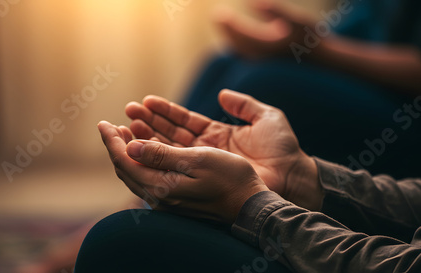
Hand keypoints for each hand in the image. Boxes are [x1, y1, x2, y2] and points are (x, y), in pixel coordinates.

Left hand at [98, 121, 268, 223]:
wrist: (251, 206)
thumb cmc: (231, 180)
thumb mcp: (198, 160)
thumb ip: (162, 155)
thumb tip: (130, 146)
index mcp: (161, 187)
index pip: (125, 161)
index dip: (111, 141)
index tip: (102, 123)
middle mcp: (160, 197)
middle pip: (127, 168)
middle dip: (116, 145)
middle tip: (110, 126)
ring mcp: (168, 200)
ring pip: (137, 173)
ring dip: (128, 152)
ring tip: (124, 132)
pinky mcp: (177, 198)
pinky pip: (150, 177)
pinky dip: (142, 160)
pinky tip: (145, 150)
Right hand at [126, 89, 322, 210]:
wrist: (292, 176)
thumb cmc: (282, 149)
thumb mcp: (266, 118)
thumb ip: (244, 105)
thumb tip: (222, 94)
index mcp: (218, 133)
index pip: (184, 120)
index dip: (164, 111)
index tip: (145, 101)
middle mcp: (207, 150)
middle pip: (171, 134)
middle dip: (148, 122)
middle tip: (128, 111)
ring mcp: (204, 165)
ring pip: (169, 150)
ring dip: (147, 138)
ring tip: (128, 125)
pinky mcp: (204, 179)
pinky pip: (178, 167)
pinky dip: (159, 157)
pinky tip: (142, 148)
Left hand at [214, 0, 315, 58]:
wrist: (325, 58)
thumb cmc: (313, 36)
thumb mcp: (297, 19)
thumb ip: (274, 10)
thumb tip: (252, 1)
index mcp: (268, 46)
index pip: (241, 34)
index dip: (229, 23)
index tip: (218, 13)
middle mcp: (265, 58)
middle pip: (238, 44)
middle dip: (227, 30)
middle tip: (217, 16)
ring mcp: (267, 63)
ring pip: (242, 52)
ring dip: (231, 38)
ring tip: (224, 26)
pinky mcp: (270, 64)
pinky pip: (248, 57)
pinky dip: (239, 48)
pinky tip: (237, 42)